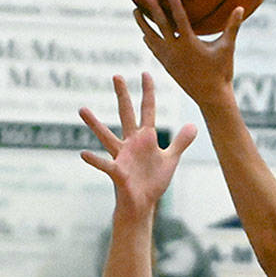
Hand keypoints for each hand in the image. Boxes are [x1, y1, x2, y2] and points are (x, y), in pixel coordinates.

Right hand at [80, 72, 195, 223]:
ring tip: (82, 109)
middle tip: (117, 75)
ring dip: (95, 124)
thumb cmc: (153, 181)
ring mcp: (122, 156)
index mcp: (145, 138)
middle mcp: (131, 143)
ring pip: (107, 136)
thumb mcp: (170, 159)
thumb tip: (193, 125)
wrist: (143, 204)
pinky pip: (104, 165)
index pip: (147, 110)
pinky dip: (94, 160)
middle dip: (123, 96)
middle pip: (127, 114)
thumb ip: (180, 142)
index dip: (148, 92)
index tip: (146, 73)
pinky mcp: (118, 172)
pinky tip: (83, 154)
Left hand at [136, 0, 242, 108]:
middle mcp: (176, 51)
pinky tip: (145, 33)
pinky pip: (154, 49)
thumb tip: (241, 7)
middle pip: (161, 26)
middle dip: (153, 9)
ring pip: (151, 38)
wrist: (211, 97)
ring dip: (143, 24)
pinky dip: (149, 40)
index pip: (180, 20)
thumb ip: (233, 27)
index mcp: (190, 45)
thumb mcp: (227, 48)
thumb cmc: (221, 72)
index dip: (174, 4)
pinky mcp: (167, 66)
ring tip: (135, 10)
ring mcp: (169, 59)